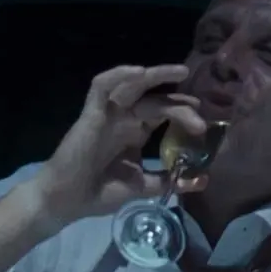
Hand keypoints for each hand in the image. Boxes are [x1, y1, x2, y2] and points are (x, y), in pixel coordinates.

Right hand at [32, 65, 206, 229]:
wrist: (67, 201)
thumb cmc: (99, 192)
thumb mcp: (143, 186)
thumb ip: (169, 180)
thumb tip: (202, 180)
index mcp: (134, 132)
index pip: (161, 112)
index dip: (181, 109)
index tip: (202, 119)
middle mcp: (123, 119)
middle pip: (154, 99)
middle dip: (178, 102)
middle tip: (199, 109)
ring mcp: (107, 114)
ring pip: (131, 85)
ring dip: (155, 75)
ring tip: (179, 71)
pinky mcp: (91, 114)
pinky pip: (101, 87)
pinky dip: (118, 75)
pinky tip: (139, 73)